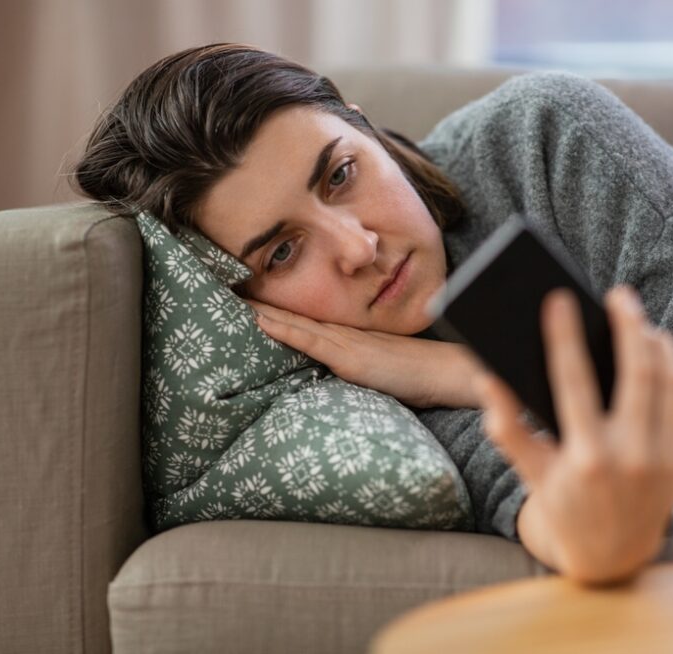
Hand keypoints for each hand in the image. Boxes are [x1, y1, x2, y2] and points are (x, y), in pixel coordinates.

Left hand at [247, 300, 484, 408]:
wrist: (447, 372)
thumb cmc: (420, 374)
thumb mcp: (381, 369)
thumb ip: (359, 368)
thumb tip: (342, 375)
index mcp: (349, 336)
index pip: (305, 319)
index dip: (276, 307)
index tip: (246, 296)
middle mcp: (344, 333)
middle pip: (294, 314)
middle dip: (261, 302)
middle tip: (225, 284)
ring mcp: (346, 343)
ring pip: (295, 321)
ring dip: (263, 310)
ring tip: (231, 296)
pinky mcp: (350, 357)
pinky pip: (310, 340)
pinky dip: (283, 328)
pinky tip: (260, 320)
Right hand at [476, 286, 672, 584]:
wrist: (611, 555)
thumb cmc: (563, 504)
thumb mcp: (529, 472)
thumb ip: (505, 426)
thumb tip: (488, 376)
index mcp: (586, 458)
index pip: (573, 382)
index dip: (564, 336)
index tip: (558, 300)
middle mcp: (633, 458)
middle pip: (639, 372)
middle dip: (629, 325)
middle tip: (619, 296)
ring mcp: (668, 460)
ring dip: (660, 344)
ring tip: (641, 324)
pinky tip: (669, 356)